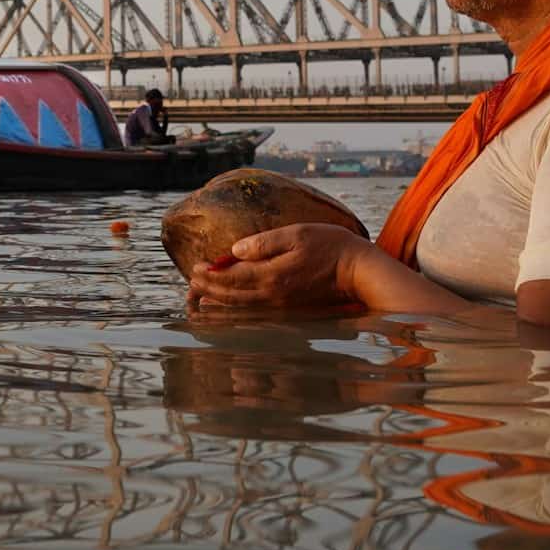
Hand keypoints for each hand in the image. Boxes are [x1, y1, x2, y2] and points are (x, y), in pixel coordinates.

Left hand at [185, 222, 373, 313]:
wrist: (359, 272)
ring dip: (218, 303)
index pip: (231, 278)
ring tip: (200, 296)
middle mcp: (273, 297)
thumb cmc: (330, 247)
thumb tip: (235, 250)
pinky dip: (235, 311)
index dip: (209, 275)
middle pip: (231, 297)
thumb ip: (264, 243)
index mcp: (272, 276)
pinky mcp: (289, 312)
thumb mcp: (297, 234)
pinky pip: (254, 315)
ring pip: (240, 309)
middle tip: (191, 282)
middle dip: (208, 290)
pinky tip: (228, 307)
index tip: (195, 267)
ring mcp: (281, 308)